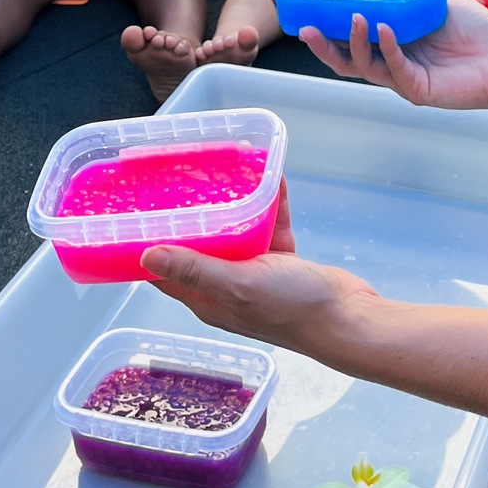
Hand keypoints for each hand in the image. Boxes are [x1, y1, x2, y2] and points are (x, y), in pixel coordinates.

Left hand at [141, 183, 379, 348]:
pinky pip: (271, 226)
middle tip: (186, 179)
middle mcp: (228, 285)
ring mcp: (257, 273)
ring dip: (237, 204)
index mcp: (209, 298)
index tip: (140, 213)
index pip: (167, 272)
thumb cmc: (290, 307)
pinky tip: (273, 178)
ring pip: (238, 232)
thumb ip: (196, 269)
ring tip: (231, 170)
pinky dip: (272, 205)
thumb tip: (146, 257)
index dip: (151, 245)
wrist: (347, 317)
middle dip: (195, 215)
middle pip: (202, 247)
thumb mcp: (238, 285)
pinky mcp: (283, 261)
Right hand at [300, 0, 487, 110]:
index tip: (307, 11)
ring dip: (354, 41)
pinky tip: (384, 28)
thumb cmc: (475, 29)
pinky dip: (387, 47)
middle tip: (304, 29)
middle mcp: (392, 63)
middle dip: (324, 46)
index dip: (329, 28)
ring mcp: (403, 78)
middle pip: (347, 60)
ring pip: (364, 66)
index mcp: (392, 44)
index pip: (352, 38)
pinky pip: (394, 69)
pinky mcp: (418, 89)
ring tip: (354, 18)